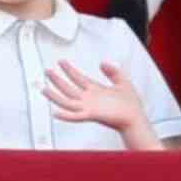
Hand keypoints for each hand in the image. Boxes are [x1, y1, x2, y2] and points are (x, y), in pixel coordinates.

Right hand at [44, 60, 159, 147]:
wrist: (135, 118)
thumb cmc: (130, 104)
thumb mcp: (123, 81)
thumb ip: (113, 71)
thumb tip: (102, 62)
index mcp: (95, 90)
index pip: (78, 78)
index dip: (69, 69)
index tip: (61, 61)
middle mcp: (89, 99)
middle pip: (69, 88)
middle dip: (57, 79)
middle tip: (47, 71)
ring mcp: (89, 107)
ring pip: (67, 101)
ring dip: (55, 95)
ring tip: (44, 88)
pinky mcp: (92, 115)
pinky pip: (76, 116)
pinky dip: (66, 116)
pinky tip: (56, 112)